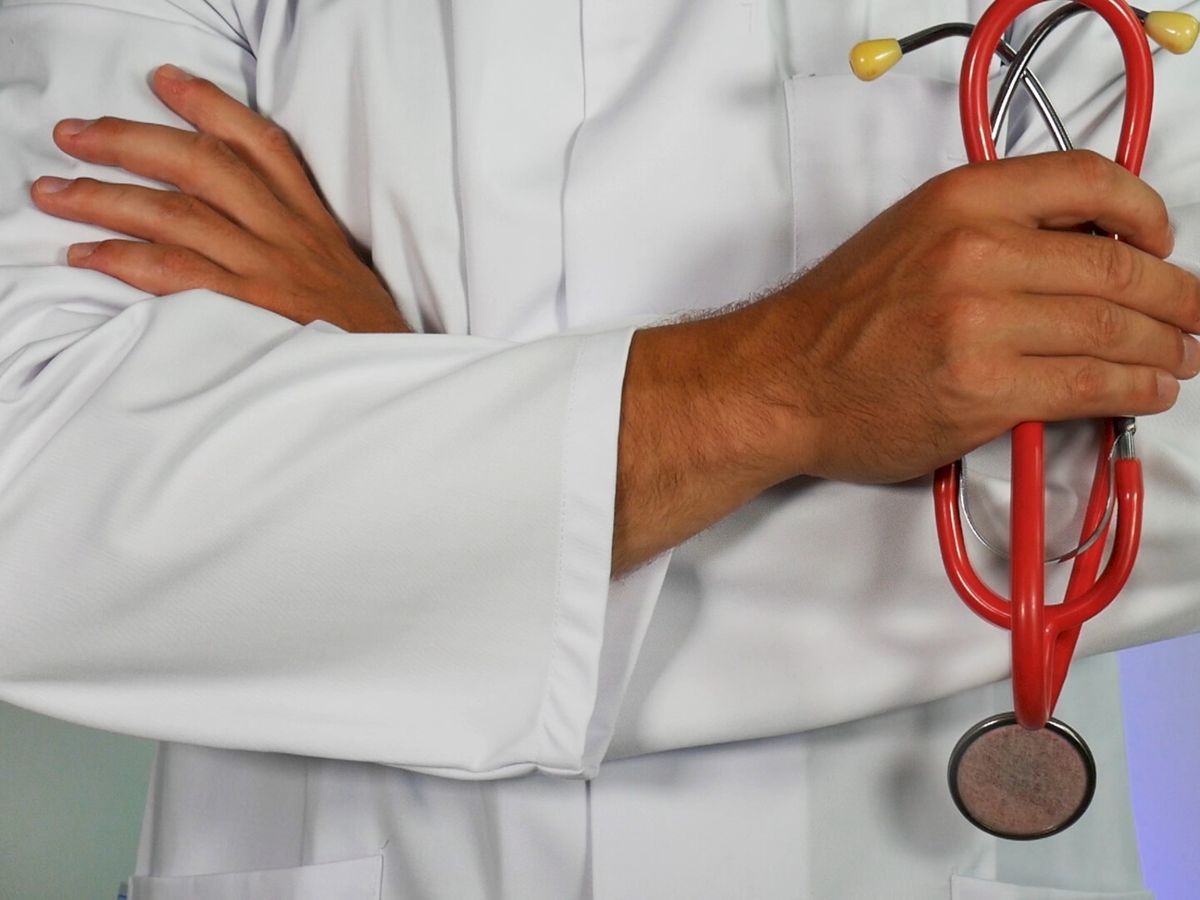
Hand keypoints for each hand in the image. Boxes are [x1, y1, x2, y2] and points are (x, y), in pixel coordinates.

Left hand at [30, 64, 409, 333]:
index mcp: (312, 220)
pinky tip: (87, 254)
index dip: (209, 105)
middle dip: (129, 141)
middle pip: (202, 165)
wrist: (390, 377)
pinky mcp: (248, 311)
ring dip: (105, 197)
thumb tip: (238, 219)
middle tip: (74, 135)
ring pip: (176, 213)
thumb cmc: (362, 332)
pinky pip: (175, 274)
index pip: (261, 144)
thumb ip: (299, 239)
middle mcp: (287, 235)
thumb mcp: (343, 270)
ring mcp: (266, 271)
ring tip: (54, 191)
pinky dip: (124, 260)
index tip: (164, 81)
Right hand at [614, 150, 1199, 572]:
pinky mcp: (983, 391)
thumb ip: (992, 228)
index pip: (1089, 181)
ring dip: (1165, 348)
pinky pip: (1089, 385)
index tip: (1162, 240)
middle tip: (1192, 315)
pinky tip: (1146, 390)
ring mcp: (980, 324)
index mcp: (960, 201)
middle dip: (1175, 297)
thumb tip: (1081, 248)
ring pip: (1114, 328)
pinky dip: (1134, 389)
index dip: (1146, 213)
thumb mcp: (910, 234)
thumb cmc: (836, 318)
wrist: (779, 380)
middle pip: (1118, 266)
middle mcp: (974, 252)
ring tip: (1178, 358)